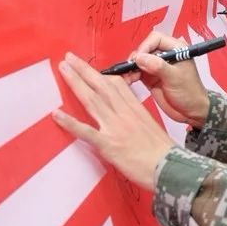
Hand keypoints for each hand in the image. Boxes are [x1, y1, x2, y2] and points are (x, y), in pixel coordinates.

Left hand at [52, 52, 174, 190]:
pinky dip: (70, 122)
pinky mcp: (108, 145)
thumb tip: (125, 117)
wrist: (169, 167)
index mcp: (135, 108)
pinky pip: (86, 131)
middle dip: (84, 70)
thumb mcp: (151, 126)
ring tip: (63, 70)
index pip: (117, 84)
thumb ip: (136, 117)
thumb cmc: (163, 151)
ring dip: (75, 83)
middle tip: (69, 57)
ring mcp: (115, 127)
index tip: (89, 67)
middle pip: (101, 86)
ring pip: (92, 100)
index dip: (101, 74)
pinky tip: (56, 114)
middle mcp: (124, 113)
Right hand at [115, 32, 211, 126]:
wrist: (191, 112)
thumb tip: (140, 57)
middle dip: (136, 58)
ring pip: (139, 60)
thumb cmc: (190, 93)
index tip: (138, 58)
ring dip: (131, 68)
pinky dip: (131, 75)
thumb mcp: (175, 78)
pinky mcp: (151, 77)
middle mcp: (166, 55)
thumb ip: (158, 66)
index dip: (145, 46)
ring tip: (129, 78)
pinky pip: (137, 72)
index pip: (156, 39)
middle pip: (145, 49)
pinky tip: (128, 81)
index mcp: (176, 49)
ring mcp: (157, 66)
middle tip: (131, 70)